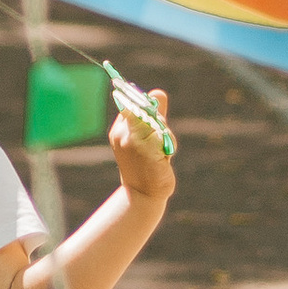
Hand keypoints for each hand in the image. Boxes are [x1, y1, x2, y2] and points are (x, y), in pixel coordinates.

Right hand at [110, 92, 174, 207]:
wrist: (143, 196)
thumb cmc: (146, 167)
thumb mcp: (146, 138)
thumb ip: (154, 114)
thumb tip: (158, 92)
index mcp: (118, 129)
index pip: (133, 102)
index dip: (147, 107)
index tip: (154, 124)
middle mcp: (122, 133)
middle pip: (147, 109)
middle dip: (159, 121)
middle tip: (160, 141)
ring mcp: (132, 140)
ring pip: (157, 121)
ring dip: (165, 134)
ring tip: (161, 153)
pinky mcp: (145, 148)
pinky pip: (163, 134)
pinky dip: (168, 143)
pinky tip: (164, 158)